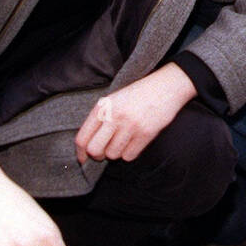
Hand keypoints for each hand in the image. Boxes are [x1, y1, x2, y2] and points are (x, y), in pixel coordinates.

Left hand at [75, 64, 196, 163]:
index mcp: (103, 107)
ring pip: (113, 154)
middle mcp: (114, 116)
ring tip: (123, 142)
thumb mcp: (114, 100)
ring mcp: (130, 125)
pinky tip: (134, 142)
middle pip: (95, 150)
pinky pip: (129, 156)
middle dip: (98, 156)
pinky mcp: (145, 133)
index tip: (83, 159)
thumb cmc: (137, 95)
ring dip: (116, 153)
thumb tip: (87, 144)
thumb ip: (100, 118)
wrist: (165, 87)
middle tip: (104, 152)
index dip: (80, 153)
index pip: (82, 137)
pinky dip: (130, 153)